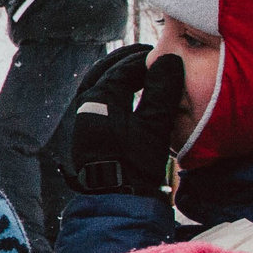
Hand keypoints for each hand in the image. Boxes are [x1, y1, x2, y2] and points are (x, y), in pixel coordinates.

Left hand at [64, 44, 184, 197]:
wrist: (116, 199)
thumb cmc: (135, 164)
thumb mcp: (155, 126)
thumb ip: (162, 92)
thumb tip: (168, 59)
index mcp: (99, 100)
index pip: (123, 69)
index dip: (145, 60)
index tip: (164, 55)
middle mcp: (86, 106)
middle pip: (104, 72)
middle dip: (126, 61)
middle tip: (148, 54)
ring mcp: (84, 119)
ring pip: (98, 85)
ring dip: (118, 74)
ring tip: (141, 70)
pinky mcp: (88, 132)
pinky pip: (98, 100)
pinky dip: (113, 90)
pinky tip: (130, 95)